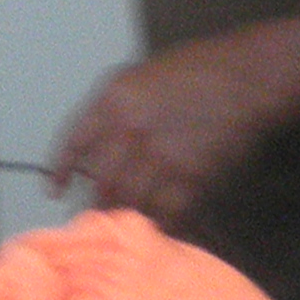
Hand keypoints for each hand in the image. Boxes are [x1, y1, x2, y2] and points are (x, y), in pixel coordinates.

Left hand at [48, 35, 290, 227]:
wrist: (245, 79)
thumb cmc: (195, 70)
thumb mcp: (138, 77)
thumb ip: (114, 109)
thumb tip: (99, 145)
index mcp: (113, 100)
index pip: (74, 142)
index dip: (60, 170)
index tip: (54, 190)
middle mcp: (130, 129)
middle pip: (100, 179)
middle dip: (95, 202)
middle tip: (95, 216)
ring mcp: (161, 155)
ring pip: (130, 200)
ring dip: (125, 216)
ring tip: (123, 227)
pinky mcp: (192, 176)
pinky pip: (168, 211)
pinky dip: (161, 224)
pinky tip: (158, 229)